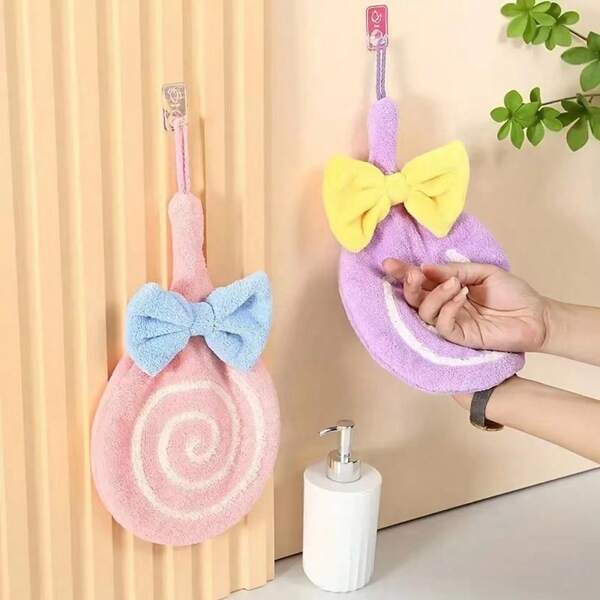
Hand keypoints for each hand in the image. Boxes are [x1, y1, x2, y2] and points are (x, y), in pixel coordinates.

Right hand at [382, 259, 548, 353]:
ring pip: (424, 312)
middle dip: (409, 285)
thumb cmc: (512, 293)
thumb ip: (454, 270)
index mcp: (446, 289)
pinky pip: (442, 325)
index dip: (403, 273)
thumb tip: (425, 268)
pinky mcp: (460, 337)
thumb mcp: (483, 272)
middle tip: (413, 274)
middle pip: (414, 299)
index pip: (420, 282)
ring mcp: (451, 322)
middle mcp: (444, 306)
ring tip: (454, 283)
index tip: (389, 263)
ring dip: (435, 294)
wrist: (535, 314)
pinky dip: (447, 308)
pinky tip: (461, 295)